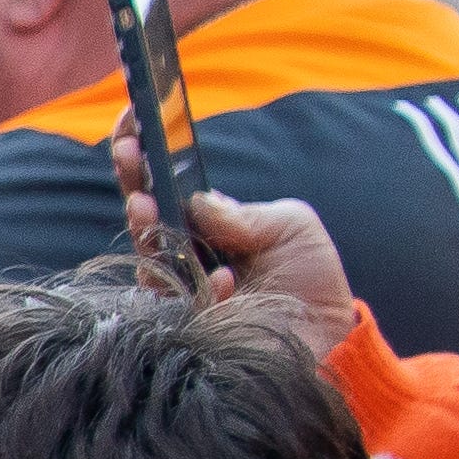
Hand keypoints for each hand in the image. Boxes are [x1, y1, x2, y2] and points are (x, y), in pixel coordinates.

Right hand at [110, 127, 353, 361]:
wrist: (329, 340)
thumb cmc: (311, 281)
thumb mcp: (294, 229)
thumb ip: (249, 214)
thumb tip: (200, 203)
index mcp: (206, 224)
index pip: (166, 183)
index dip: (145, 152)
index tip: (133, 117)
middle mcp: (184, 253)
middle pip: (143, 212)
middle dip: (133, 179)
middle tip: (129, 152)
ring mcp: (179, 290)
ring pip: (146, 255)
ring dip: (145, 226)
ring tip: (146, 205)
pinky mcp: (183, 327)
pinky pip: (174, 302)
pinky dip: (200, 287)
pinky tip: (225, 281)